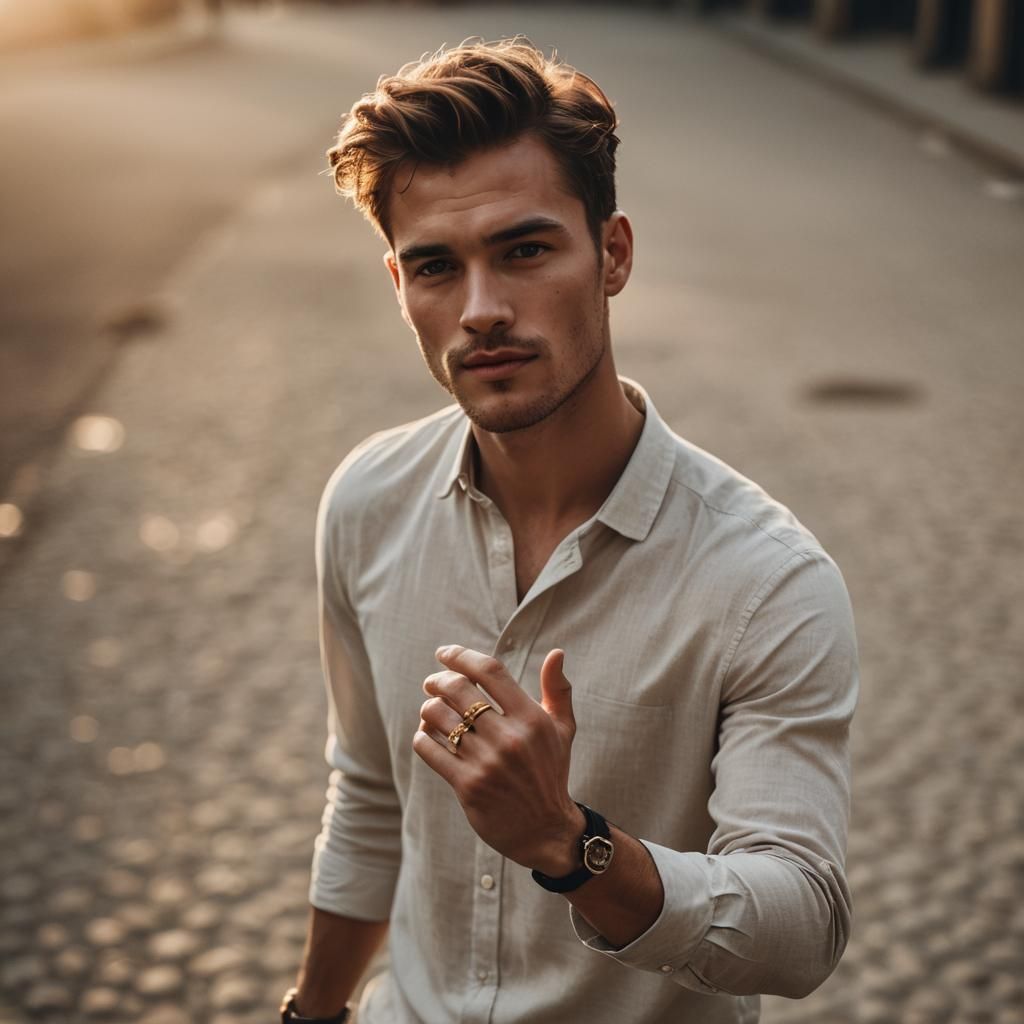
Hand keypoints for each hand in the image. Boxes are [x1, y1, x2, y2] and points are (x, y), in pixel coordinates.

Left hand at [412, 645, 584, 874]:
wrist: (545, 830)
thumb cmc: (551, 772)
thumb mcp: (562, 730)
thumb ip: (558, 689)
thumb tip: (556, 653)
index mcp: (531, 718)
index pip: (489, 671)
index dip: (461, 655)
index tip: (445, 653)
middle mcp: (509, 737)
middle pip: (458, 689)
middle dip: (437, 679)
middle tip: (432, 682)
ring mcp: (487, 762)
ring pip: (438, 716)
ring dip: (428, 707)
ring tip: (431, 709)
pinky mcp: (468, 785)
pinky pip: (429, 748)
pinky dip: (422, 736)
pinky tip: (428, 735)